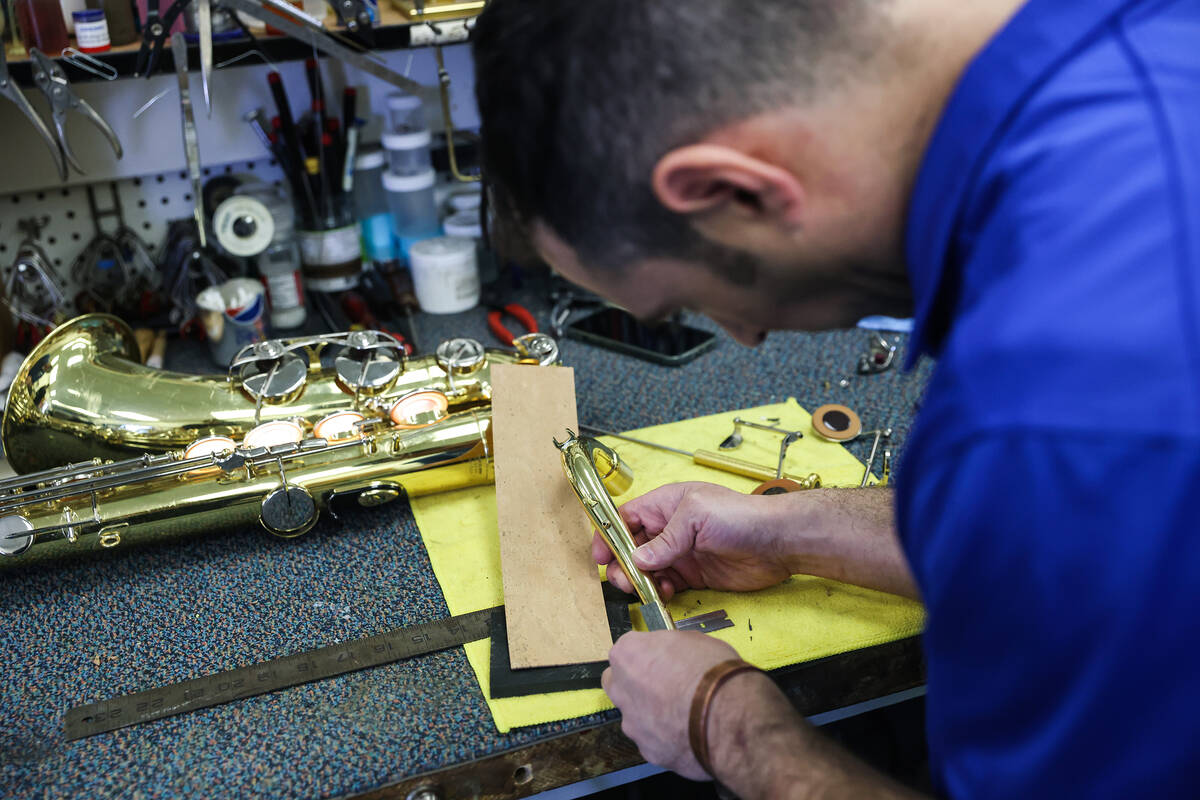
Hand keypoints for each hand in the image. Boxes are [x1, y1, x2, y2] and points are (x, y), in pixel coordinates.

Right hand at [594, 481, 792, 599]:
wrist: (777, 542)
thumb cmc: (740, 516)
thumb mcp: (696, 516)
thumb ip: (665, 539)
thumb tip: (637, 559)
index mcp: (666, 505)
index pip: (627, 518)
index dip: (610, 535)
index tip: (600, 555)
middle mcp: (670, 529)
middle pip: (631, 547)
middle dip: (621, 564)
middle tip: (623, 580)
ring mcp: (682, 553)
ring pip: (646, 569)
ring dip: (639, 581)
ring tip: (644, 588)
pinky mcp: (694, 575)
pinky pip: (666, 585)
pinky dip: (659, 591)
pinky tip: (664, 593)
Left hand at [601, 629, 742, 780]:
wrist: (727, 719)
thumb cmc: (712, 672)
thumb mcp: (695, 640)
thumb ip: (671, 648)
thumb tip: (674, 655)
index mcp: (628, 654)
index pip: (628, 650)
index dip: (650, 656)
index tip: (666, 660)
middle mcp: (621, 689)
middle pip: (619, 683)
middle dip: (636, 684)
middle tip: (666, 686)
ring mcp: (632, 723)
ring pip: (635, 717)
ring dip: (652, 714)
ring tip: (686, 715)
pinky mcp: (648, 752)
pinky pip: (654, 741)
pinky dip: (668, 738)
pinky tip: (691, 734)